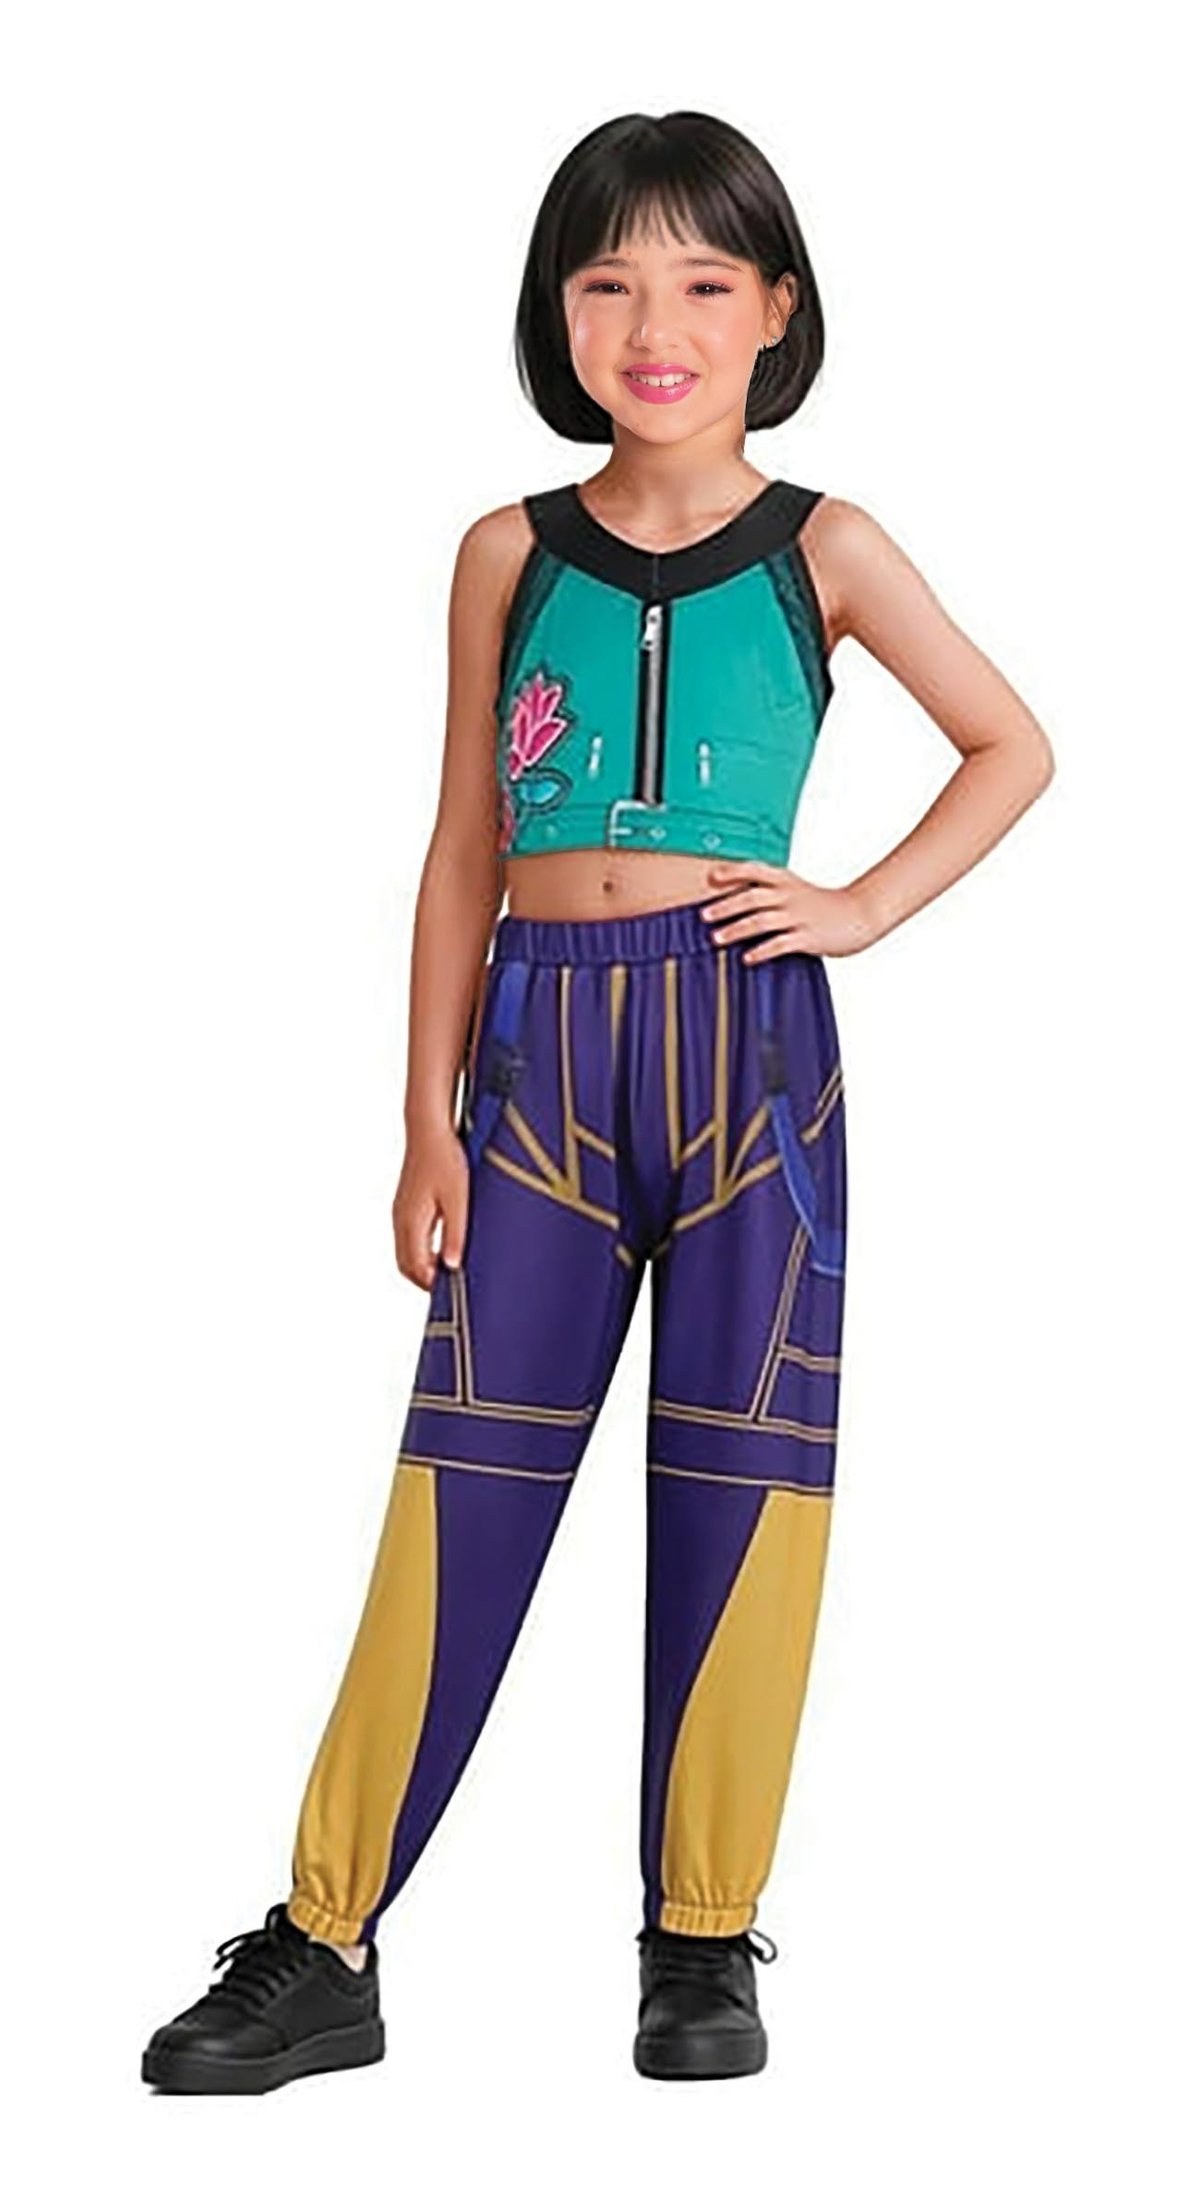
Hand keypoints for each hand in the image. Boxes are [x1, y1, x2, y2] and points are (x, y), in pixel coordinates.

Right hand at [392, 1120, 468, 1288]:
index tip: (455, 1292)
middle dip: (427, 1280)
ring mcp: (401, 1213)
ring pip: (407, 1254)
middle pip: (407, 1266)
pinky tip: (442, 1248)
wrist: (428, 1129)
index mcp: (411, 1223)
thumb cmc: (444, 1159)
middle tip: (453, 1286)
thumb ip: (455, 1234)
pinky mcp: (406, 1206)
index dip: (434, 1284)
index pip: (417, 1269)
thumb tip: (453, 1266)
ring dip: (424, 1266)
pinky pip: (409, 1240)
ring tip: (450, 1269)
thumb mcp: (458, 1199)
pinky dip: (422, 1252)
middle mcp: (401, 1221)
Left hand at [700, 861, 878, 958]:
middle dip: (726, 905)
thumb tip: (737, 899)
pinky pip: (780, 944)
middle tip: (704, 915)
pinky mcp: (808, 937)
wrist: (860, 914)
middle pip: (752, 897)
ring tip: (717, 939)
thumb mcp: (797, 889)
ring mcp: (799, 916)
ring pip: (762, 921)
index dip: (733, 872)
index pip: (755, 871)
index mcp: (786, 881)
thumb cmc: (823, 904)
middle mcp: (790, 896)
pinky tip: (747, 958)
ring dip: (736, 930)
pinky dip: (761, 951)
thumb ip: (771, 891)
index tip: (711, 877)